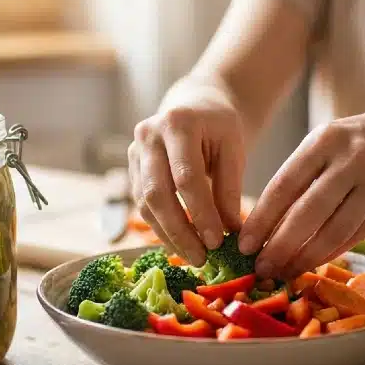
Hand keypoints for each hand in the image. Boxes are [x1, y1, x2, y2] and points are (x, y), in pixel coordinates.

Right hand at [128, 91, 246, 264]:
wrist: (195, 105)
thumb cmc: (219, 126)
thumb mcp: (233, 149)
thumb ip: (230, 189)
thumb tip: (232, 233)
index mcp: (177, 123)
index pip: (186, 178)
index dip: (201, 214)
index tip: (218, 242)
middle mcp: (148, 135)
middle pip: (157, 193)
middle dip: (180, 231)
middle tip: (202, 258)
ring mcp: (134, 151)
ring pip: (145, 203)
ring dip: (168, 234)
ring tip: (194, 256)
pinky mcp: (131, 168)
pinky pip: (142, 204)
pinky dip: (161, 227)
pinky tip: (180, 243)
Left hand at [238, 105, 364, 279]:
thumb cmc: (362, 143)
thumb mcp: (331, 144)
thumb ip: (303, 177)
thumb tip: (265, 225)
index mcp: (324, 140)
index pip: (284, 185)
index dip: (261, 219)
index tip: (243, 245)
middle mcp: (350, 159)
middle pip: (307, 212)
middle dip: (280, 246)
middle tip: (260, 268)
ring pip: (334, 229)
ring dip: (306, 257)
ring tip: (285, 273)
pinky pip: (358, 235)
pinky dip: (333, 252)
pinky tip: (314, 264)